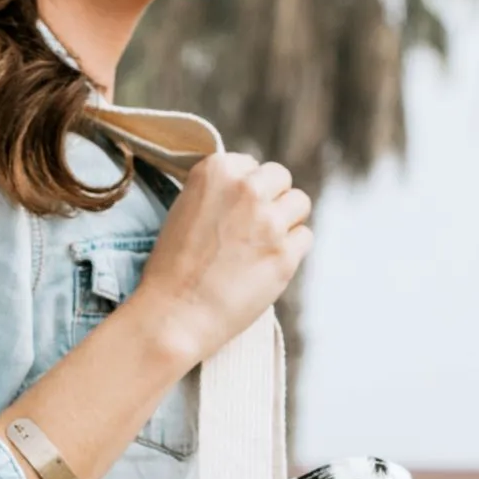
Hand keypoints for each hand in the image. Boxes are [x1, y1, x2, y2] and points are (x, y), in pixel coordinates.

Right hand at [133, 151, 312, 364]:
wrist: (175, 314)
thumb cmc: (173, 267)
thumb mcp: (185, 208)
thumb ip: (220, 191)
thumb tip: (250, 187)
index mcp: (217, 171)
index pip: (252, 164)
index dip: (246, 188)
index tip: (235, 210)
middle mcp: (246, 189)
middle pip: (281, 177)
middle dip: (272, 198)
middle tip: (254, 227)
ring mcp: (269, 221)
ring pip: (300, 203)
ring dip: (287, 220)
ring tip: (263, 244)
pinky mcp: (285, 254)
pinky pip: (305, 237)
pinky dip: (291, 250)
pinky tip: (267, 265)